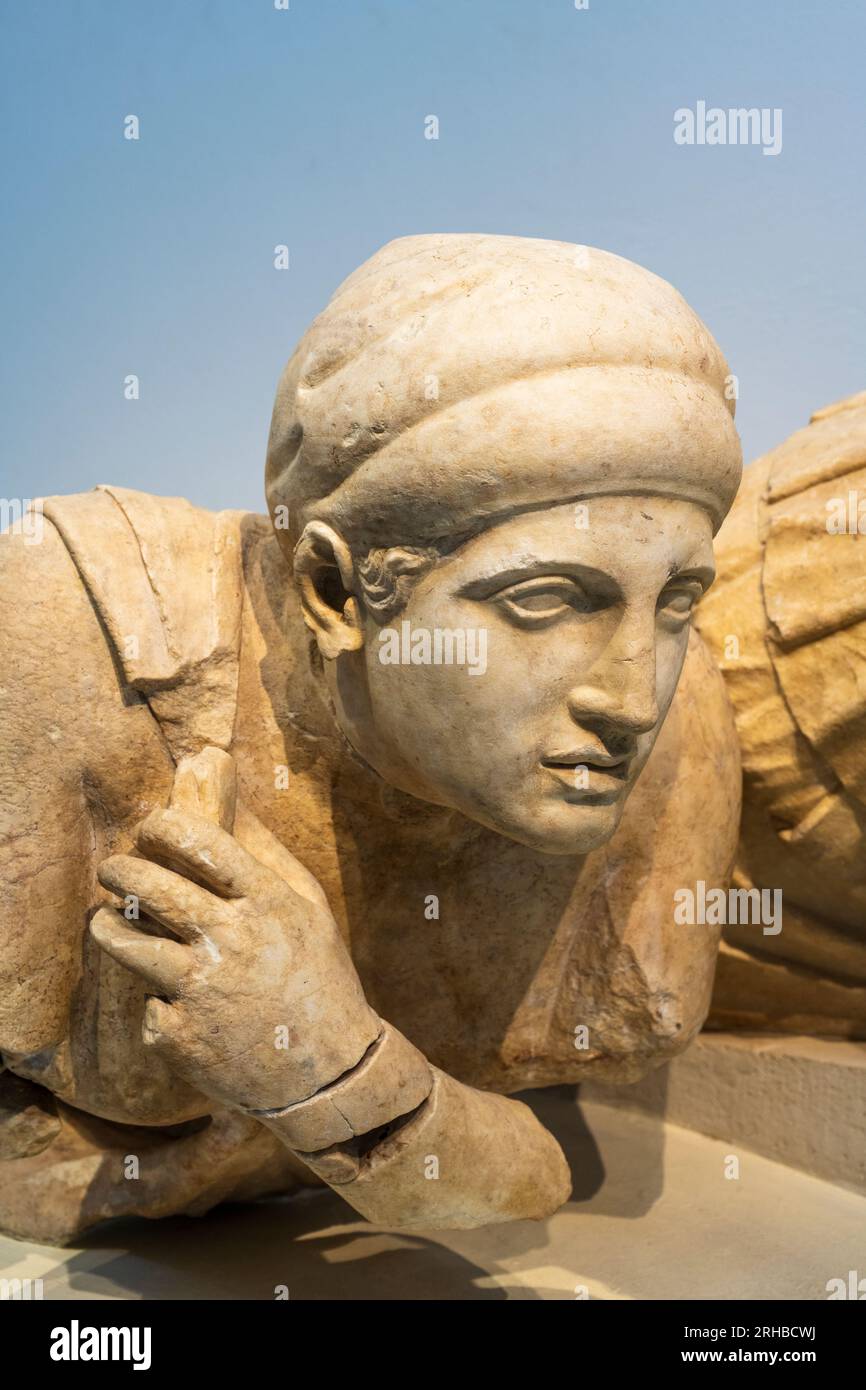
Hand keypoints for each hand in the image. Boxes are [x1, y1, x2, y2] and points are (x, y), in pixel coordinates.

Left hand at [90, 749, 379, 1112]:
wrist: (328, 1073)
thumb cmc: (320, 979)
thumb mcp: (311, 910)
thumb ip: (271, 857)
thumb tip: (233, 804)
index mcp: (268, 905)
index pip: (205, 845)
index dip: (165, 827)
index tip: (150, 826)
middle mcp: (233, 941)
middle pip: (155, 889)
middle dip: (122, 870)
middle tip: (113, 868)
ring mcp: (203, 990)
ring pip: (129, 945)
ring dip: (107, 926)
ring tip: (104, 919)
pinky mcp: (182, 1036)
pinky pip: (150, 1007)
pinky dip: (156, 1002)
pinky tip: (172, 1002)